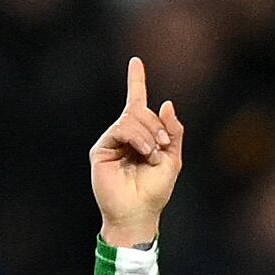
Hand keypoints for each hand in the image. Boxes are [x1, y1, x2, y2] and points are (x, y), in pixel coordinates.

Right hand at [91, 55, 185, 246]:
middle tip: (162, 146)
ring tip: (152, 154)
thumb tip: (166, 103)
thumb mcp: (173, 158)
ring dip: (148, 134)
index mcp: (141, 135)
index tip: (135, 61)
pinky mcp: (101, 149)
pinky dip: (137, 138)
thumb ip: (173, 131)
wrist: (139, 213)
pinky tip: (144, 152)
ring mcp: (112, 141)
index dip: (136, 81)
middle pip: (140, 110)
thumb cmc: (155, 190)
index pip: (136, 102)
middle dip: (156, 125)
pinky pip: (121, 128)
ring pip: (131, 118)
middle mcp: (124, 135)